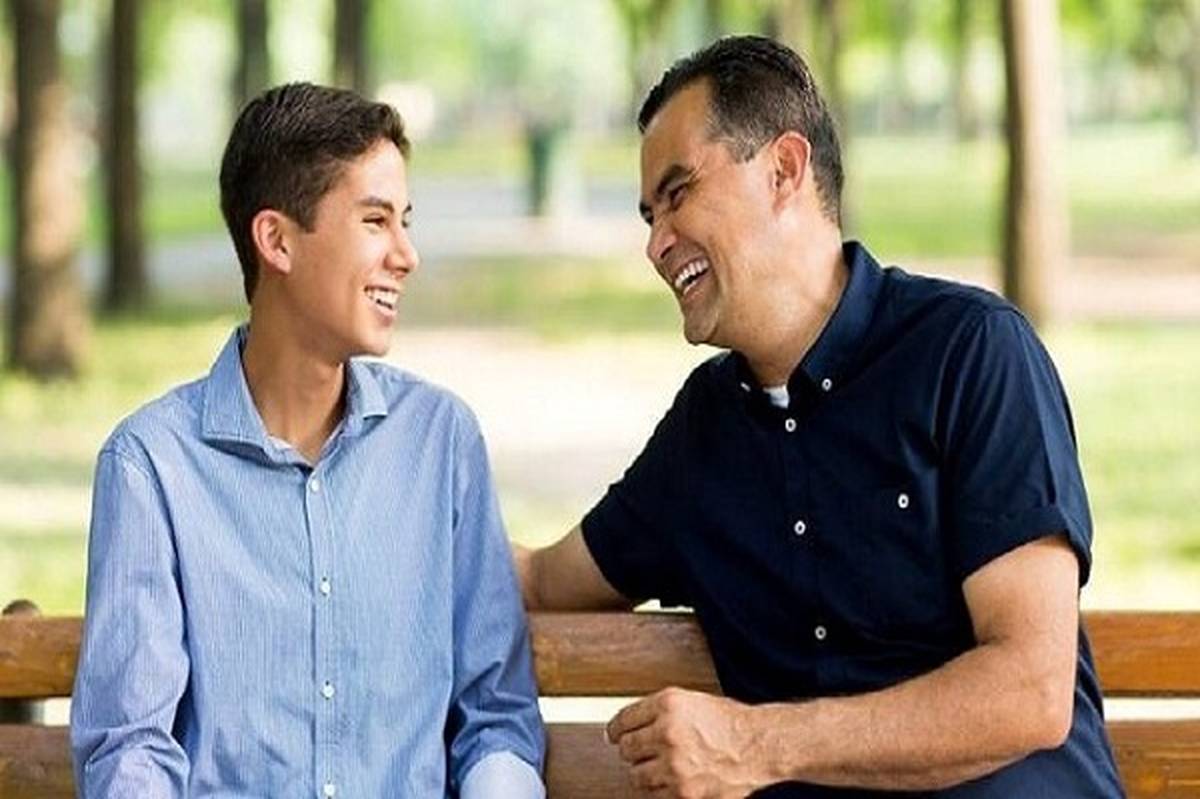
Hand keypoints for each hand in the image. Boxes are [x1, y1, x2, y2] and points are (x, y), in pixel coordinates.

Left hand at [606, 687, 768, 797]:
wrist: (760, 747)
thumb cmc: (732, 724)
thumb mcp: (692, 702)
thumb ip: (661, 712)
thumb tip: (632, 724)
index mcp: (668, 705)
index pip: (623, 719)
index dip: (616, 729)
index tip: (613, 734)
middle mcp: (668, 733)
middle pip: (626, 748)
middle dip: (631, 750)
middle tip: (639, 752)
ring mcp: (674, 765)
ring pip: (635, 774)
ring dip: (644, 772)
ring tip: (659, 767)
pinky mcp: (682, 792)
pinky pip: (653, 795)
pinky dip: (658, 790)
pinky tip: (669, 781)